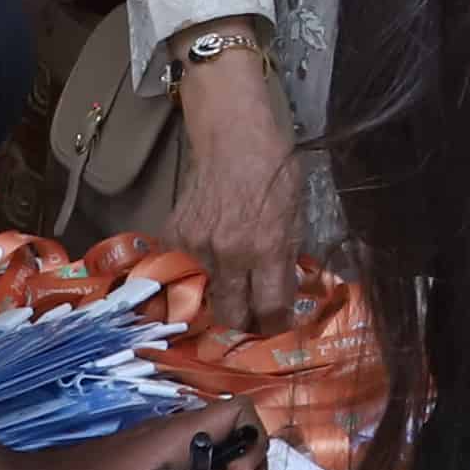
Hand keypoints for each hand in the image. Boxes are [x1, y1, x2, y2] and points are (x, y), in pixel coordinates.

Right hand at [168, 39, 309, 335]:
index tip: (277, 333)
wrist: (233, 136)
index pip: (269, 310)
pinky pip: (184, 270)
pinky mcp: (174, 235)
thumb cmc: (274, 171)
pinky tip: (209, 264)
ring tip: (230, 293)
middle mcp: (228, 252)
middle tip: (252, 324)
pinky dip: (197, 273)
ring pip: (205, 296)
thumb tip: (283, 296)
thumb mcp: (295, 216)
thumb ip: (286, 259)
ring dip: (218, 299)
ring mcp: (196, 245)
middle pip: (231, 316)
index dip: (275, 328)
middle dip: (244, 326)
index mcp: (266, 247)